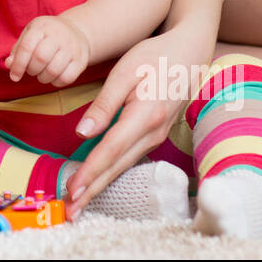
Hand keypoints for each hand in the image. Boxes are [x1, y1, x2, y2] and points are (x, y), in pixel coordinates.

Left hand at [4, 14, 90, 85]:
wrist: (76, 31)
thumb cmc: (46, 35)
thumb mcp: (30, 34)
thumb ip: (18, 50)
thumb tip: (9, 65)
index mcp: (42, 26)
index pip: (27, 47)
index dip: (18, 65)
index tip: (14, 76)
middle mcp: (59, 35)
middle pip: (40, 59)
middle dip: (31, 70)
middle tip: (32, 70)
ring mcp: (72, 47)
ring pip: (53, 71)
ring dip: (42, 78)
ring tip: (41, 73)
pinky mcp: (81, 60)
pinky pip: (67, 78)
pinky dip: (56, 82)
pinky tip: (53, 77)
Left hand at [61, 29, 201, 218]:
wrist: (189, 51)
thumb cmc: (154, 56)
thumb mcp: (124, 72)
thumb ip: (104, 104)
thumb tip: (82, 133)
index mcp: (145, 115)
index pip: (110, 150)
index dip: (90, 172)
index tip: (72, 190)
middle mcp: (153, 132)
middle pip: (117, 166)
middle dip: (92, 190)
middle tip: (72, 211)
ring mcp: (157, 135)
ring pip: (124, 165)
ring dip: (101, 184)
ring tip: (80, 202)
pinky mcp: (155, 134)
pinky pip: (130, 157)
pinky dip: (112, 171)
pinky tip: (98, 180)